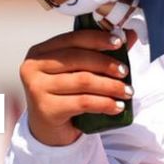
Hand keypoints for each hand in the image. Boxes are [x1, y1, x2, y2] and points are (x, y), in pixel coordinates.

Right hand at [19, 29, 136, 145]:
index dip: (98, 39)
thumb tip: (130, 34)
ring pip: (83, 81)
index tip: (119, 42)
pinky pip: (82, 102)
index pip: (73, 38)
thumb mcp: (80, 70)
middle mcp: (32, 67)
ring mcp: (36, 88)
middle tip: (126, 72)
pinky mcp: (45, 109)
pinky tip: (117, 106)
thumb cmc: (66, 93)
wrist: (49, 128)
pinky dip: (104, 103)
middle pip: (78, 59)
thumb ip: (101, 51)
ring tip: (127, 91)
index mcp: (41, 51)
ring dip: (110, 86)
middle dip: (106, 64)